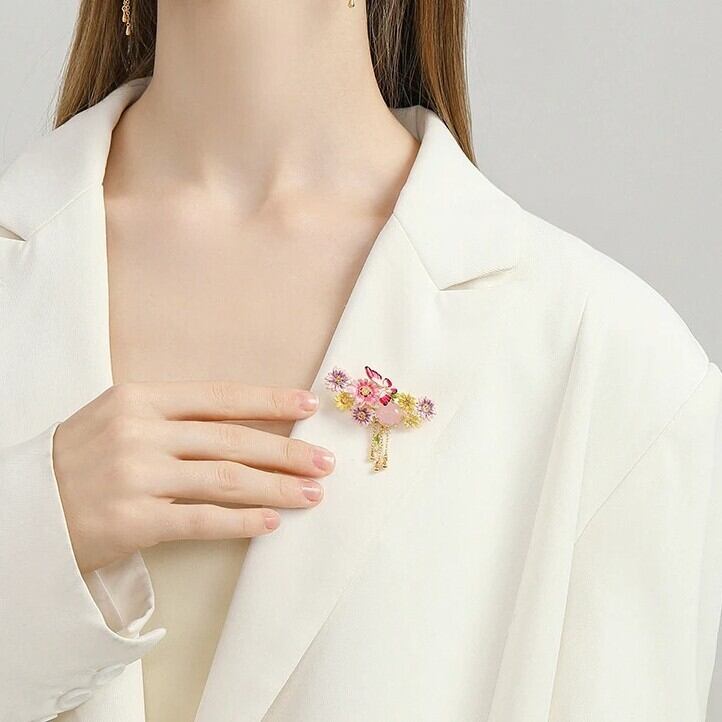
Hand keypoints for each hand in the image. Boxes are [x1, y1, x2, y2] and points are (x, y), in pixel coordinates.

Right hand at [52, 381, 333, 573]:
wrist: (21, 508)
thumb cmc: (79, 460)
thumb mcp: (118, 418)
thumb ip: (172, 415)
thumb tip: (243, 422)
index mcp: (140, 398)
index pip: (220, 396)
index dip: (269, 400)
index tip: (309, 404)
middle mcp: (139, 432)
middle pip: (232, 439)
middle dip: (286, 450)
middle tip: (324, 461)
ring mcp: (135, 476)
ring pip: (224, 479)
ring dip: (276, 487)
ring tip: (312, 494)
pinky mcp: (130, 521)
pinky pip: (200, 520)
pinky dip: (241, 521)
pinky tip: (271, 522)